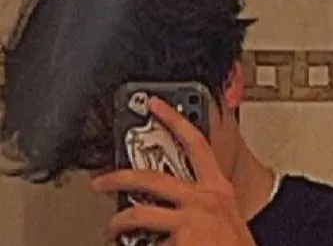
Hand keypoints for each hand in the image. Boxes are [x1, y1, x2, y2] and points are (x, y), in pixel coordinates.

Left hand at [92, 96, 256, 245]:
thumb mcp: (225, 213)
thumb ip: (203, 197)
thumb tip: (175, 194)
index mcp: (217, 188)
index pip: (196, 142)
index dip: (175, 119)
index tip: (157, 106)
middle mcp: (203, 200)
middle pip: (153, 179)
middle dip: (120, 178)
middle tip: (103, 180)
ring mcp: (190, 222)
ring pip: (140, 214)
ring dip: (119, 222)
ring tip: (112, 227)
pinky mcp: (181, 243)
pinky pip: (149, 245)